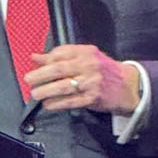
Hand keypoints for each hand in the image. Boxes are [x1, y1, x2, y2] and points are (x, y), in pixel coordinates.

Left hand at [24, 44, 139, 114]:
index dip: (46, 59)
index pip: (62, 52)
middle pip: (60, 68)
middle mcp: (89, 65)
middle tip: (29, 79)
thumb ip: (61, 56)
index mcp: (86, 52)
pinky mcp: (93, 98)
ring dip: (47, 91)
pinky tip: (48, 104)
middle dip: (41, 75)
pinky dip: (58, 103)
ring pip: (64, 86)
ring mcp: (91, 82)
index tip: (35, 65)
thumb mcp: (86, 57)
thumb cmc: (104, 70)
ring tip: (35, 94)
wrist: (128, 85)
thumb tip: (36, 57)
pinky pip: (71, 101)